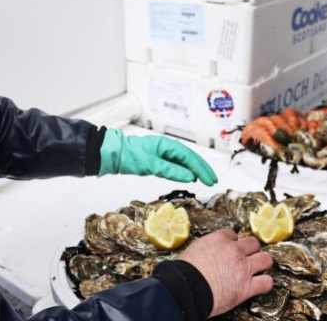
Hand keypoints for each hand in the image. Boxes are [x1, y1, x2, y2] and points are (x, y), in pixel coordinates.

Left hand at [98, 129, 217, 185]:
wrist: (113, 154)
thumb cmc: (129, 155)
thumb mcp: (151, 164)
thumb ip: (170, 170)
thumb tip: (190, 176)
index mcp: (168, 145)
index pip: (190, 158)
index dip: (202, 169)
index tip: (210, 180)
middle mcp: (168, 148)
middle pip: (190, 158)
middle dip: (203, 169)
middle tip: (213, 181)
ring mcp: (163, 153)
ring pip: (184, 162)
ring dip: (196, 170)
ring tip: (206, 179)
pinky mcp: (158, 160)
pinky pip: (177, 165)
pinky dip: (185, 171)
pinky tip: (189, 177)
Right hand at [178, 230, 273, 316]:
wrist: (185, 288)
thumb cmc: (184, 271)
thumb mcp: (193, 249)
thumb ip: (205, 248)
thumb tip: (204, 253)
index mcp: (219, 240)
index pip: (233, 234)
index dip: (233, 242)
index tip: (232, 247)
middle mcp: (234, 251)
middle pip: (253, 243)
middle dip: (251, 249)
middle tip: (248, 256)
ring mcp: (243, 268)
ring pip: (265, 259)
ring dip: (263, 263)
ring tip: (260, 268)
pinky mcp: (247, 287)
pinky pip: (266, 282)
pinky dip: (265, 283)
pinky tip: (261, 284)